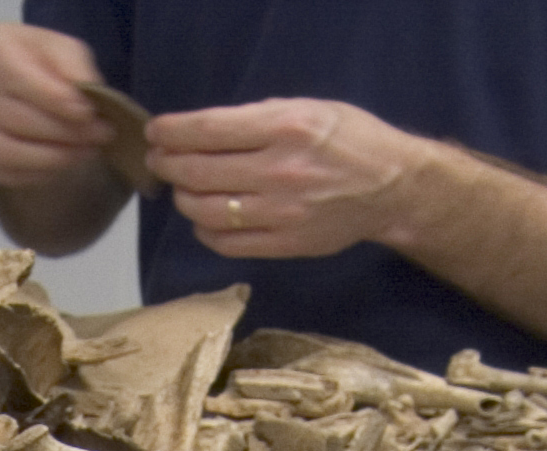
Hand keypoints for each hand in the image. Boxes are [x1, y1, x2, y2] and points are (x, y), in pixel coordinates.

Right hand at [0, 23, 106, 187]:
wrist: (14, 81)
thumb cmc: (38, 61)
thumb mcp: (62, 49)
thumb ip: (72, 65)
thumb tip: (81, 94)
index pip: (19, 80)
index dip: (55, 101)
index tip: (88, 112)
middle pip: (16, 120)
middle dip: (64, 133)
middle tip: (99, 134)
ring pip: (8, 154)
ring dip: (53, 159)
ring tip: (85, 151)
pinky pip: (2, 174)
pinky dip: (37, 175)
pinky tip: (61, 163)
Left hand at [150, 99, 431, 258]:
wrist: (391, 187)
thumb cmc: (348, 140)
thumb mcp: (307, 109)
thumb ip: (257, 118)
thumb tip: (203, 130)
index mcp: (284, 128)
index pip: (208, 130)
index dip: (171, 132)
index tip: (155, 132)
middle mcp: (279, 171)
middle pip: (198, 172)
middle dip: (167, 164)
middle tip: (160, 160)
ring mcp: (280, 213)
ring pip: (205, 212)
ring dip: (184, 198)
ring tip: (183, 188)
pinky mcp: (284, 245)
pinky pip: (226, 243)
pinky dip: (204, 231)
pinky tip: (205, 219)